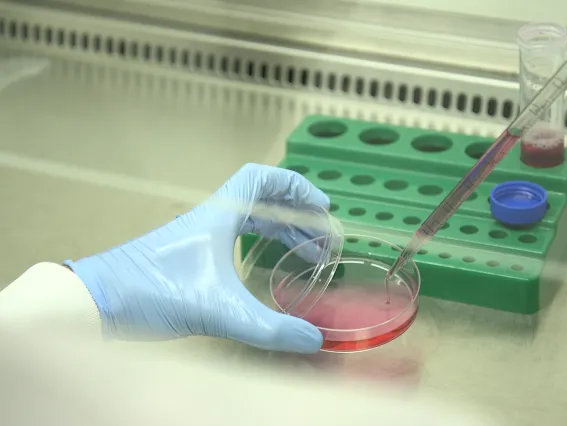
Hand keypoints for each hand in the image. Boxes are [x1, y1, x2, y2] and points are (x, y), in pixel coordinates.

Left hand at [65, 164, 330, 353]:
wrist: (98, 301)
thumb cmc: (151, 291)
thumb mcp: (218, 310)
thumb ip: (268, 328)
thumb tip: (314, 340)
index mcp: (220, 215)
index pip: (262, 177)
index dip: (297, 186)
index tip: (322, 207)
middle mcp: (211, 219)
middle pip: (264, 200)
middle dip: (298, 217)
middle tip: (322, 242)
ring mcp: (200, 237)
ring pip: (251, 221)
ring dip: (281, 232)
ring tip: (307, 257)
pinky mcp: (191, 256)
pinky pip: (237, 239)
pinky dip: (260, 247)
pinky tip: (268, 269)